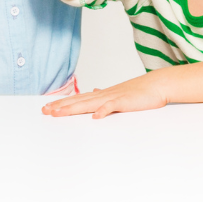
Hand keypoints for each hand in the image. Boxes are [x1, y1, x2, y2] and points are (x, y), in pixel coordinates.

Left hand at [42, 76, 165, 118]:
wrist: (158, 84)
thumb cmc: (140, 91)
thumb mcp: (118, 92)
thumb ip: (104, 94)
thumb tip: (94, 90)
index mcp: (102, 95)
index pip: (78, 99)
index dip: (63, 103)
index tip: (48, 108)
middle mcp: (104, 95)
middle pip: (79, 101)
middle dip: (61, 107)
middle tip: (45, 111)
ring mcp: (114, 97)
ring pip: (90, 103)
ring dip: (74, 108)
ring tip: (59, 113)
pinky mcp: (125, 101)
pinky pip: (112, 106)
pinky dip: (104, 111)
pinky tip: (96, 117)